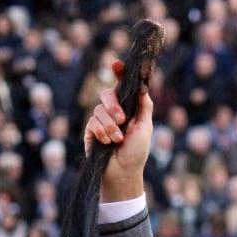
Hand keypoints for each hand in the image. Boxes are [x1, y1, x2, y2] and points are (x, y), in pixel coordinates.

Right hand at [84, 60, 154, 202]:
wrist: (123, 172)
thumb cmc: (137, 152)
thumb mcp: (145, 128)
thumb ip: (144, 107)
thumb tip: (144, 87)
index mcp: (128, 108)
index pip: (122, 86)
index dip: (119, 73)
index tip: (116, 64)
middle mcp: (113, 111)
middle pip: (106, 93)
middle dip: (113, 104)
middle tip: (122, 118)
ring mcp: (100, 120)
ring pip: (99, 109)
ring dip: (110, 125)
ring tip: (118, 139)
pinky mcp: (91, 130)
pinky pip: (92, 122)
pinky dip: (101, 132)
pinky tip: (107, 142)